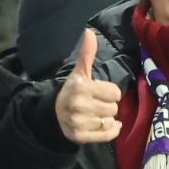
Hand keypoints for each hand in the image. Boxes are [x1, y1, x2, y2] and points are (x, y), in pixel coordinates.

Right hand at [54, 29, 122, 143]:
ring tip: (95, 115)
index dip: (110, 93)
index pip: (115, 93)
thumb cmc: (73, 91)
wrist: (53, 113)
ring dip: (107, 119)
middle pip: (114, 108)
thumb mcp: (79, 73)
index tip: (99, 92)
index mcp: (81, 87)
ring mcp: (78, 122)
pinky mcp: (79, 136)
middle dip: (108, 106)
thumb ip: (87, 54)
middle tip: (96, 104)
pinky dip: (110, 131)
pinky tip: (104, 125)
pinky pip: (107, 135)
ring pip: (110, 122)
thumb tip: (89, 32)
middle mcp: (79, 105)